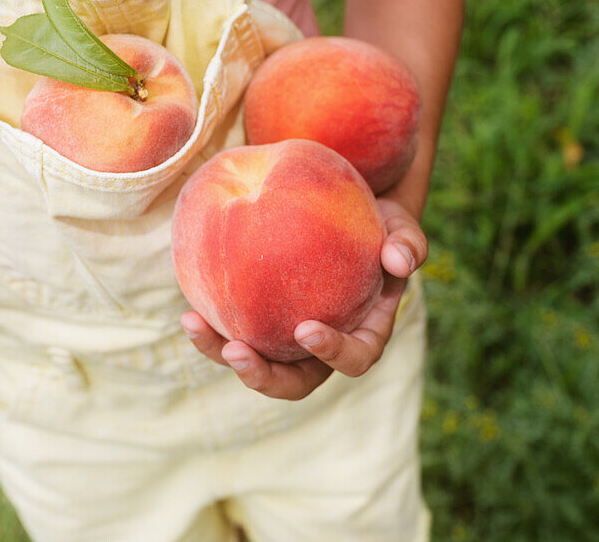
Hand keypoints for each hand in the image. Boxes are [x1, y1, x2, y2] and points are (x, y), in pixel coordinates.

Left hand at [181, 197, 427, 399]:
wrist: (346, 217)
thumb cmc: (379, 225)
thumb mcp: (401, 228)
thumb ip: (408, 243)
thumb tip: (399, 260)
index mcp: (364, 334)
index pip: (354, 358)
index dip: (332, 353)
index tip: (305, 329)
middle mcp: (324, 348)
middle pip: (296, 382)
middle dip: (264, 376)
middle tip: (236, 352)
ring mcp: (288, 340)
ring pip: (257, 364)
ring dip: (223, 354)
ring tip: (195, 326)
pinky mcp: (260, 323)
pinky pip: (235, 334)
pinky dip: (212, 330)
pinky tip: (189, 310)